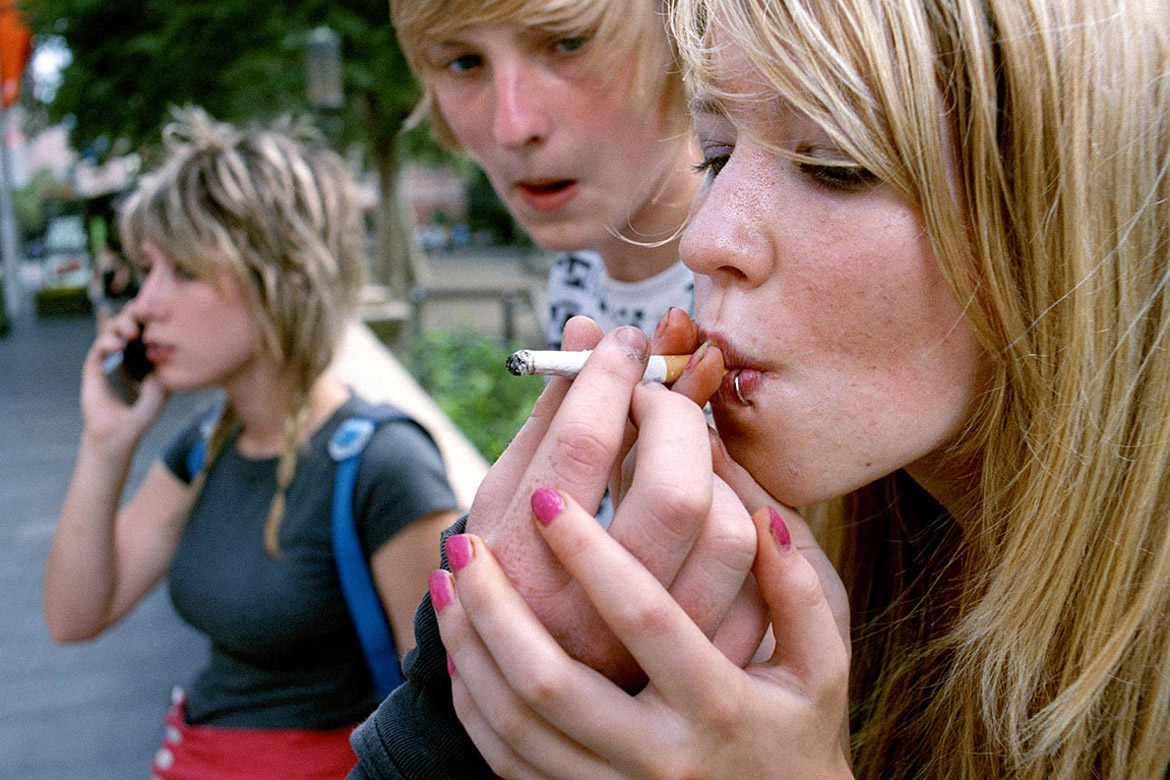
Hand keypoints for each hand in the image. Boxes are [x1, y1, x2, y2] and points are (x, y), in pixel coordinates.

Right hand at [80, 310, 166, 450]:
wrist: (121, 432)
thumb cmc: (145, 411)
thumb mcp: (163, 383)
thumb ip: (165, 360)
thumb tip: (169, 336)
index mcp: (146, 353)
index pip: (149, 326)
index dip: (155, 316)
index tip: (165, 313)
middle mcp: (128, 351)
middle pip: (131, 320)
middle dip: (138, 313)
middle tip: (146, 315)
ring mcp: (111, 356)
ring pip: (114, 327)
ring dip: (123, 323)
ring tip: (132, 333)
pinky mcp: (94, 365)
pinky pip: (99, 345)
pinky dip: (107, 341)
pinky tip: (118, 346)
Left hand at [433, 493, 851, 779]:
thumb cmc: (801, 734)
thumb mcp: (821, 667)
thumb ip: (798, 589)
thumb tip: (759, 513)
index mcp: (718, 707)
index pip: (643, 618)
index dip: (590, 553)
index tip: (548, 499)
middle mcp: (659, 758)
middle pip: (550, 683)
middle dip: (496, 608)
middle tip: (466, 544)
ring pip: (514, 726)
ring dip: (469, 649)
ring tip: (447, 584)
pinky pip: (505, 760)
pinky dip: (473, 702)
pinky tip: (461, 649)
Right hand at [464, 312, 755, 686]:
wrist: (525, 687)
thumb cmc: (509, 568)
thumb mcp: (505, 497)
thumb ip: (549, 418)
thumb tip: (589, 330)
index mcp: (521, 564)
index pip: (582, 447)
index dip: (610, 378)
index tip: (623, 340)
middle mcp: (591, 615)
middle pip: (673, 492)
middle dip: (675, 413)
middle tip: (656, 388)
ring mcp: (654, 651)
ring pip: (729, 532)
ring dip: (712, 465)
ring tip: (677, 446)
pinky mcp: (702, 668)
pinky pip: (759, 578)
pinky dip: (741, 514)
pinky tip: (708, 492)